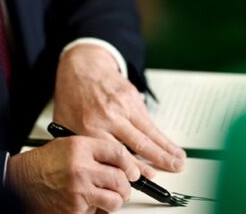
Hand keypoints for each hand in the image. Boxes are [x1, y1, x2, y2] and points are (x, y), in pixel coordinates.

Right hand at [6, 136, 140, 213]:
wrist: (20, 182)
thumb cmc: (42, 164)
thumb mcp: (68, 145)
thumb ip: (93, 150)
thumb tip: (118, 161)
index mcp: (80, 148)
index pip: (117, 153)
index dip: (129, 163)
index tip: (132, 170)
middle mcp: (81, 169)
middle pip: (120, 178)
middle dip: (125, 185)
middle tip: (123, 187)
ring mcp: (78, 191)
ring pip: (114, 200)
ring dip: (114, 200)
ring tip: (107, 197)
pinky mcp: (75, 210)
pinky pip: (97, 212)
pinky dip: (95, 210)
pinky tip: (85, 202)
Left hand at [53, 45, 184, 172]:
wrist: (81, 66)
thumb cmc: (73, 96)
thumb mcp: (66, 124)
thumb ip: (82, 145)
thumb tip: (97, 168)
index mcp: (90, 127)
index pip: (115, 153)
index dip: (132, 168)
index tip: (143, 178)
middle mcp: (109, 116)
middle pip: (138, 143)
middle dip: (158, 159)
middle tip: (172, 170)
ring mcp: (122, 106)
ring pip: (148, 132)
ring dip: (166, 148)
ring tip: (179, 160)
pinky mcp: (132, 97)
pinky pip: (148, 120)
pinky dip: (160, 134)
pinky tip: (169, 144)